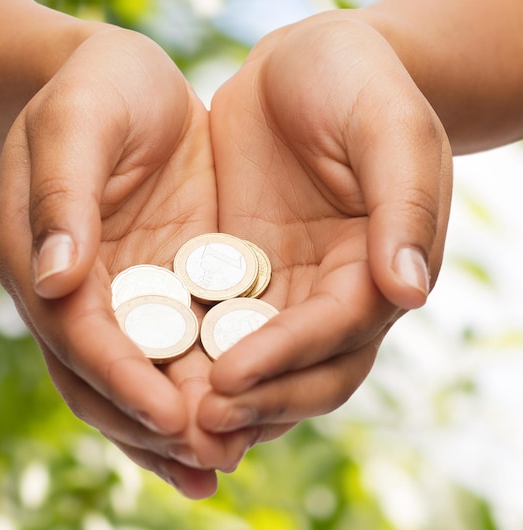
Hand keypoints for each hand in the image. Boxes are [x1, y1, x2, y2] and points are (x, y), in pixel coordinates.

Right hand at [0, 28, 248, 498]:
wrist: (128, 86)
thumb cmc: (97, 90)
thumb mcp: (76, 124)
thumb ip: (63, 196)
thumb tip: (54, 280)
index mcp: (45, 265)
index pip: (83, 339)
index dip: (125, 381)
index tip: (173, 415)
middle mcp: (83, 298)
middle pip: (108, 382)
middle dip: (156, 426)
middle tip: (210, 461)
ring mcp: (128, 302)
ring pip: (145, 383)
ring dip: (179, 433)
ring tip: (222, 466)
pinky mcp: (170, 293)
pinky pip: (184, 355)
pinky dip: (204, 395)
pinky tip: (238, 426)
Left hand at [198, 12, 451, 443]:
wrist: (302, 67)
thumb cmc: (355, 83)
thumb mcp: (389, 128)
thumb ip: (404, 206)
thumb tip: (409, 292)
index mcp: (379, 268)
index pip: (339, 331)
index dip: (288, 357)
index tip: (231, 377)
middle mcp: (335, 294)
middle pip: (308, 372)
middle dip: (258, 402)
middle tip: (200, 424)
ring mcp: (287, 292)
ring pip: (263, 368)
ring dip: (226, 403)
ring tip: (175, 426)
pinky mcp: (242, 280)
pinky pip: (219, 331)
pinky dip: (195, 363)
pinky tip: (156, 380)